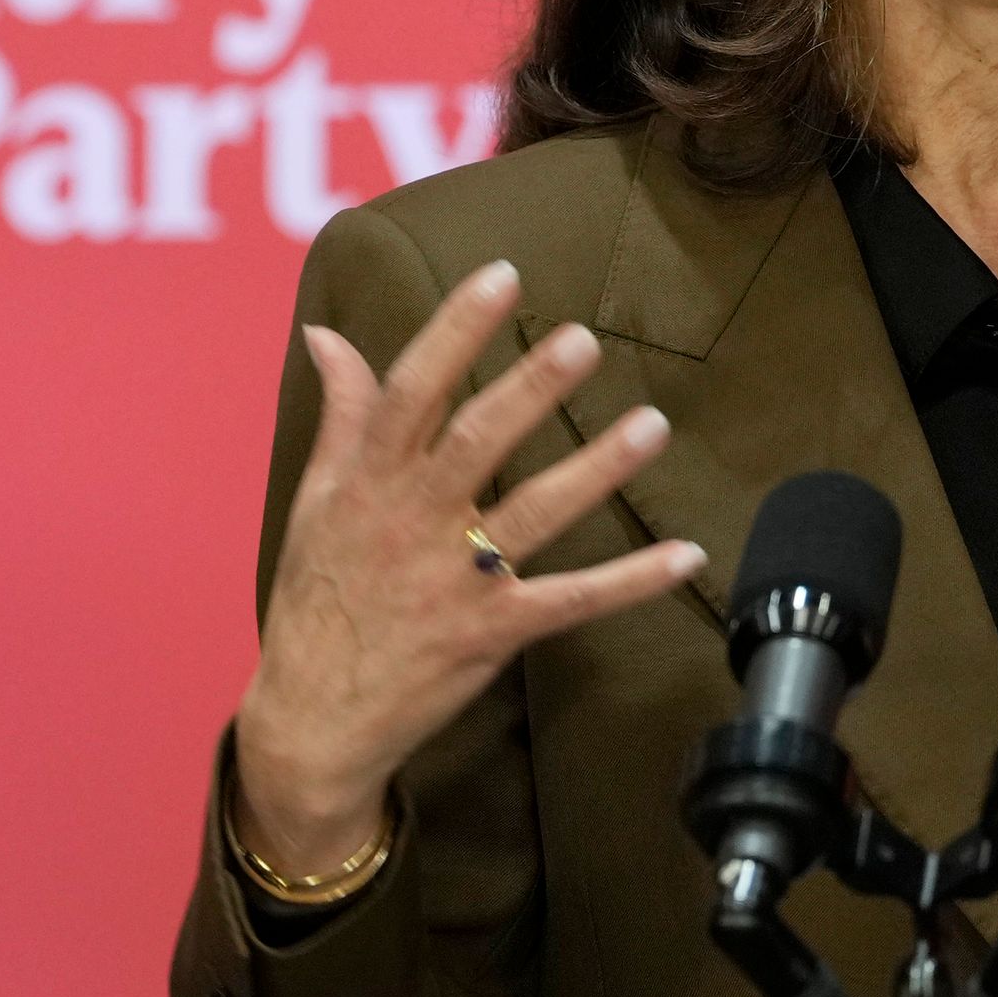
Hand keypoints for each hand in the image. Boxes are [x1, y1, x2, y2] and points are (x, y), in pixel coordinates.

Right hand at [230, 259, 703, 871]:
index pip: (411, 390)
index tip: (500, 276)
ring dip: (596, 468)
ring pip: (534, 513)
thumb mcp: (315, 500)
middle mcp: (413, 522)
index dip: (454, 331)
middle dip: (530, 389)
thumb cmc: (317, 599)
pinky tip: (685, 554)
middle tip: (583, 339)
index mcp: (369, 482)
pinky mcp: (492, 633)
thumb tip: (326, 334)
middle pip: (477, 442)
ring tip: (652, 424)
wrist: (312, 720)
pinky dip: (631, 580)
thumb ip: (340, 414)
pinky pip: (572, 601)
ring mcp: (456, 581)